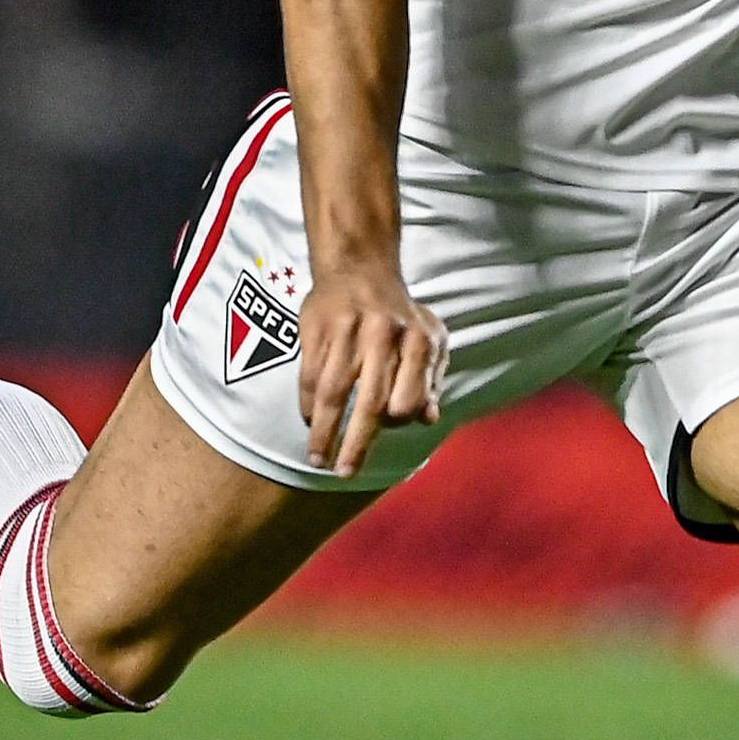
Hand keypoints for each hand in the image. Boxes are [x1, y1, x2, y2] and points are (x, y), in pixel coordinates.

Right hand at [295, 254, 448, 476]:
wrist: (359, 266)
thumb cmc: (399, 314)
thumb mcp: (429, 340)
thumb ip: (431, 380)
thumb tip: (429, 419)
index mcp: (418, 340)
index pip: (408, 399)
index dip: (397, 421)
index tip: (385, 431)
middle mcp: (384, 335)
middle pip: (369, 402)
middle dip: (356, 444)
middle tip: (344, 473)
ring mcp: (347, 331)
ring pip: (331, 393)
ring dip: (322, 432)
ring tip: (318, 459)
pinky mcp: (317, 327)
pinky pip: (309, 376)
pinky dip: (307, 406)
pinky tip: (308, 423)